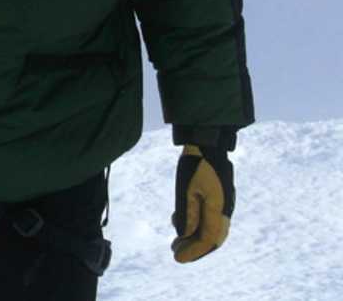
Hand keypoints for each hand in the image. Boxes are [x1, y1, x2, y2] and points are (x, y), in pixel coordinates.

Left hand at [171, 145, 233, 261]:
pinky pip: (211, 219)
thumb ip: (188, 213)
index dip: (192, 252)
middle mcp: (225, 210)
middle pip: (212, 238)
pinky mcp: (220, 197)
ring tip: (176, 241)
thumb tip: (185, 235)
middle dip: (194, 248)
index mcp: (219, 209)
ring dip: (195, 238)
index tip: (176, 258)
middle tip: (175, 253)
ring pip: (212, 229)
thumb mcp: (187, 189)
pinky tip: (181, 223)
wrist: (208, 143)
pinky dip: (197, 226)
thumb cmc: (196, 163)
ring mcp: (224, 204)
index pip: (207, 239)